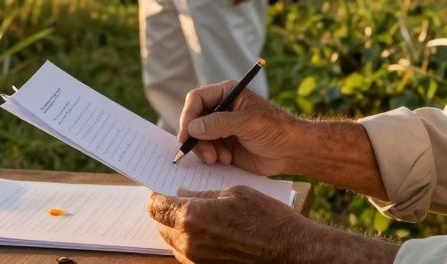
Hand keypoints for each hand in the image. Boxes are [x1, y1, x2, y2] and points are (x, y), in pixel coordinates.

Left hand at [149, 188, 399, 263]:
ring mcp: (196, 260)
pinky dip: (189, 240)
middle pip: (160, 224)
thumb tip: (183, 193)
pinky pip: (186, 253)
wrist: (289, 250)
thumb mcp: (234, 192)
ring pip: (172, 240)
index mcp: (192, 216)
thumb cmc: (266, 217)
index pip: (157, 206)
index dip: (156, 195)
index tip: (160, 188)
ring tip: (194, 214)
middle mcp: (189, 242)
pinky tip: (206, 230)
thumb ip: (202, 194)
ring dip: (176, 226)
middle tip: (177, 198)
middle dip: (165, 210)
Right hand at [178, 82, 298, 174]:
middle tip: (207, 154)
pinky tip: (226, 160)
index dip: (188, 116)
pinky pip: (206, 151)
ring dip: (205, 150)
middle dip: (197, 138)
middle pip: (194, 120)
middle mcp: (221, 110)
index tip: (186, 135)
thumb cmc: (275, 129)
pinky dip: (212, 157)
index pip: (197, 99)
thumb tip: (193, 128)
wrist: (292, 150)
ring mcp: (221, 129)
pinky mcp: (224, 146)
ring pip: (198, 138)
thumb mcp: (248, 122)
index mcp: (227, 94)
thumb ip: (220, 123)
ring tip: (220, 159)